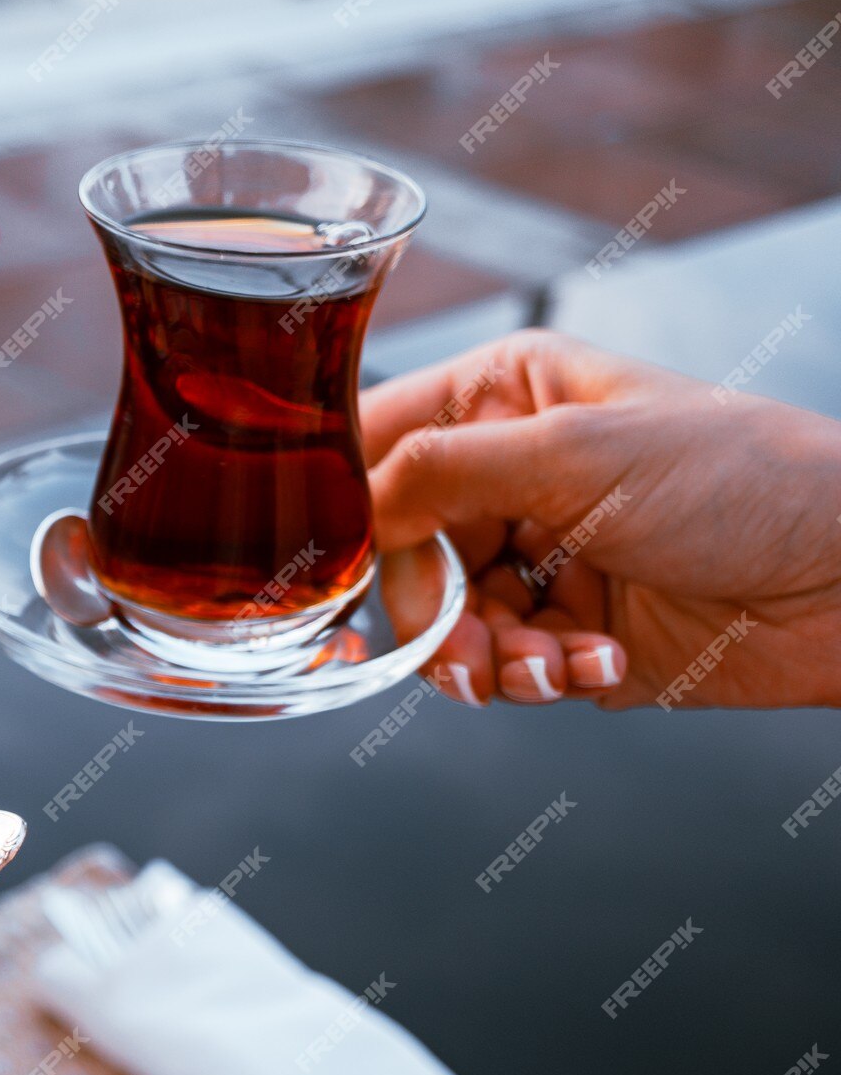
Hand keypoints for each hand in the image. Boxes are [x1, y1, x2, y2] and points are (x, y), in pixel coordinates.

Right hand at [364, 329, 840, 709]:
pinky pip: (502, 666)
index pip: (375, 443)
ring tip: (550, 662)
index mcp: (500, 398)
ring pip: (443, 622)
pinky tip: (597, 662)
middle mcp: (507, 475)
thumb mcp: (576, 453)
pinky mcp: (566, 630)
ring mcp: (535, 556)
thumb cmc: (742, 480)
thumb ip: (442, 472)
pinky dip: (538, 676)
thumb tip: (346, 509)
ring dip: (487, 656)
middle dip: (430, 608)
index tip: (332, 561)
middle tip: (462, 643)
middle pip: (397, 551)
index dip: (346, 503)